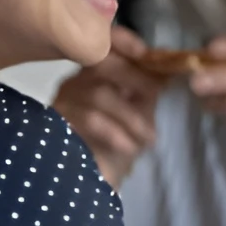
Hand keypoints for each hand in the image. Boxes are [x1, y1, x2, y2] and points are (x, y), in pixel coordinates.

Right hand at [52, 27, 165, 187]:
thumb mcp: (139, 114)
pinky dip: (117, 132)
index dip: (124, 40)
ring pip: (99, 93)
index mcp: (94, 74)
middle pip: (101, 62)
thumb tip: (170, 66)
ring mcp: (62, 103)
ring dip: (132, 117)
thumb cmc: (117, 147)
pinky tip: (131, 147)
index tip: (148, 52)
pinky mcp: (55, 126)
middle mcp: (74, 83)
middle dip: (135, 77)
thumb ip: (149, 90)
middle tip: (158, 94)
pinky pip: (90, 119)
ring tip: (149, 139)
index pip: (104, 44)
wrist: (94, 184)